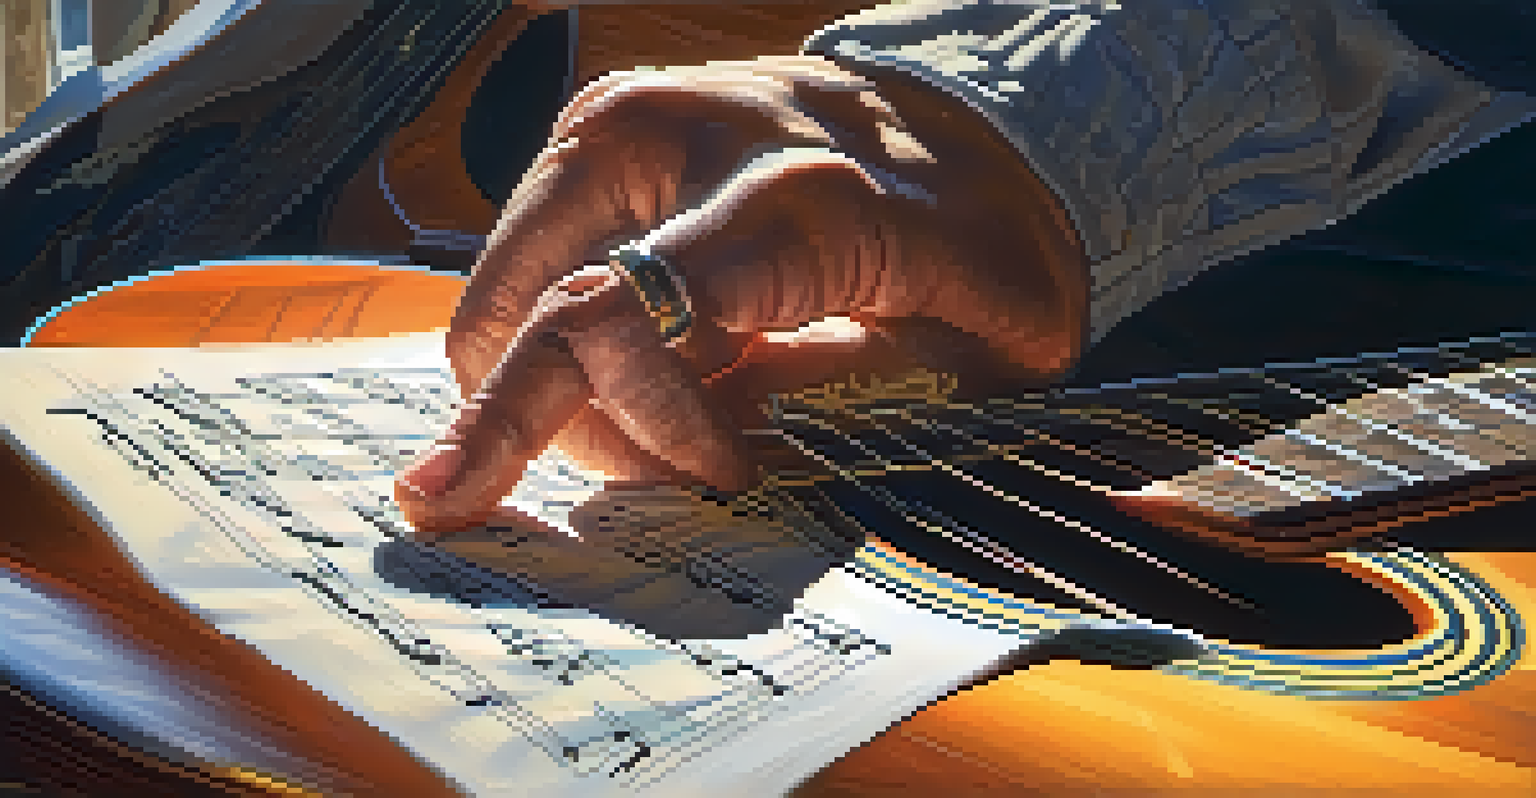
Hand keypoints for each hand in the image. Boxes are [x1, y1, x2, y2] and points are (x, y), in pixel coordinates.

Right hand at [395, 55, 1088, 538]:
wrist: (966, 126)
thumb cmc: (980, 249)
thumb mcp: (958, 359)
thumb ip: (821, 408)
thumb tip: (689, 468)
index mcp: (800, 198)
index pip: (622, 315)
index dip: (583, 422)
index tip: (604, 495)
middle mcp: (685, 135)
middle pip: (532, 310)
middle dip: (568, 422)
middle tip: (682, 467)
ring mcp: (627, 119)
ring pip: (508, 294)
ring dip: (567, 387)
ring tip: (691, 411)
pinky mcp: (597, 128)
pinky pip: (529, 265)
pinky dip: (571, 339)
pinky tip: (669, 359)